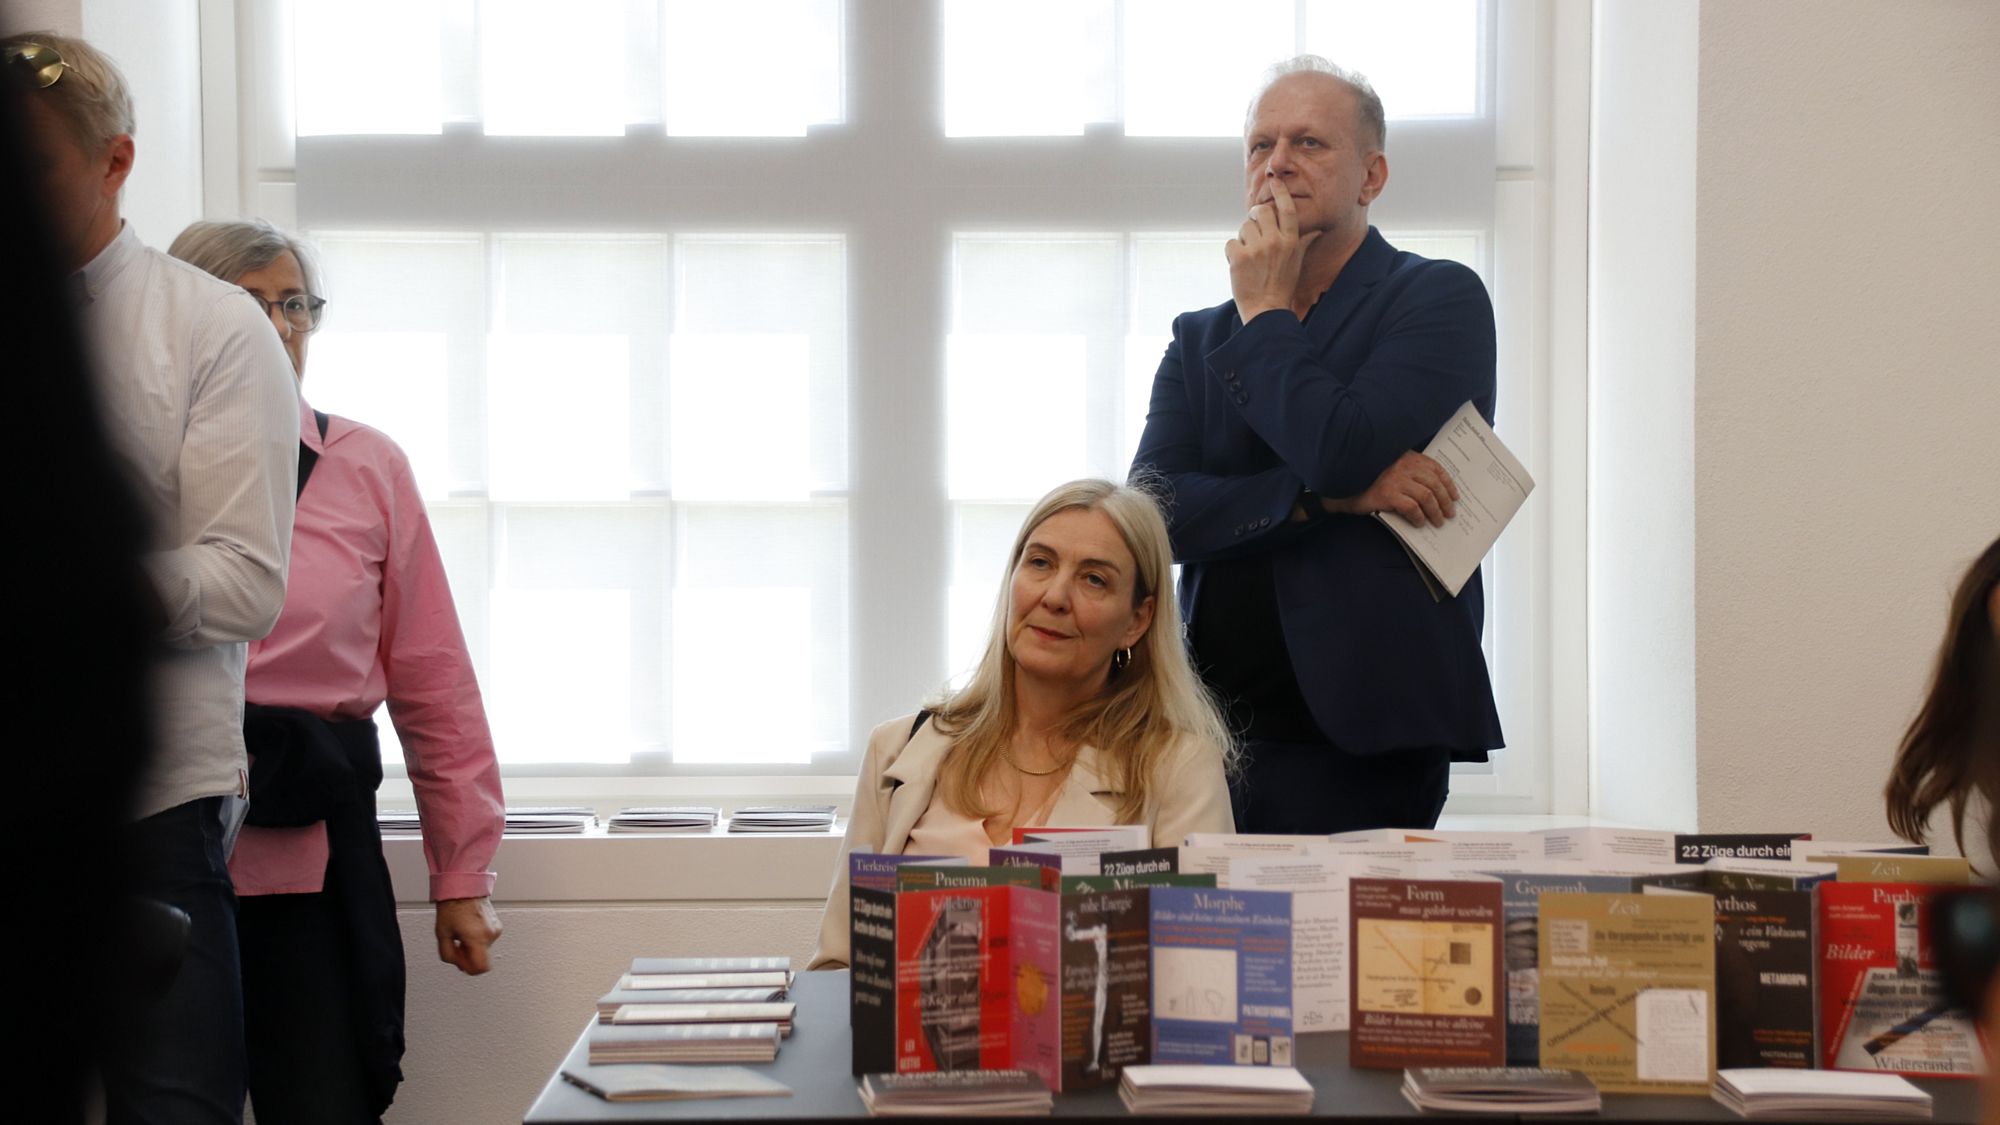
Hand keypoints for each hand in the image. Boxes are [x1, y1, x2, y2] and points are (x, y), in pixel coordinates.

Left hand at [435, 896, 501, 974]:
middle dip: (468, 956)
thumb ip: (448, 955)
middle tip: (456, 946)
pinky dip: (477, 939)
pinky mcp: (496, 924)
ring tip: (461, 934)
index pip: (481, 968)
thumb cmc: (453, 905)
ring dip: (472, 947)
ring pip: (484, 949)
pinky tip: (468, 930)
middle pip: (482, 959)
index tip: (460, 963)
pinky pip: (487, 939)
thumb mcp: (442, 935)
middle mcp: (491, 934)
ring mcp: (496, 928)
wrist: (463, 886)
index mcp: (478, 938)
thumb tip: (458, 963)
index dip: (469, 969)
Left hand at [1226, 179, 1321, 323]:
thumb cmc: (1283, 286)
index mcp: (1292, 241)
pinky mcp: (1239, 258)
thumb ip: (1304, 242)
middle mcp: (1276, 242)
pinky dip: (1232, 252)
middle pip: (1261, 211)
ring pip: (1244, 227)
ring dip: (1243, 238)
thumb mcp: (1297, 262)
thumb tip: (1317, 229)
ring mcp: (1257, 249)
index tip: (1274, 180)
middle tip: (1254, 227)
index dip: (1280, 192)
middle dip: (1255, 216)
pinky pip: (1231, 242)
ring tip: (1249, 255)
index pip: (1287, 209)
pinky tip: (1240, 264)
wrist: (1267, 310)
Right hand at [1337, 451, 1459, 527]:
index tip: (1455, 496)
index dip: (1448, 484)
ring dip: (1435, 511)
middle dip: (1445, 501)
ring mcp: (1395, 479)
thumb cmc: (1368, 478)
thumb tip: (1433, 491)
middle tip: (1449, 514)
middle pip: (1434, 484)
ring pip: (1426, 496)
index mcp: (1407, 456)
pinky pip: (1411, 508)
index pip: (1436, 468)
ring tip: (1438, 522)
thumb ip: (1409, 472)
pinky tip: (1419, 523)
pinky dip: (1419, 517)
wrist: (1343, 485)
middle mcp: (1403, 465)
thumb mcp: (1391, 468)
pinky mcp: (1387, 494)